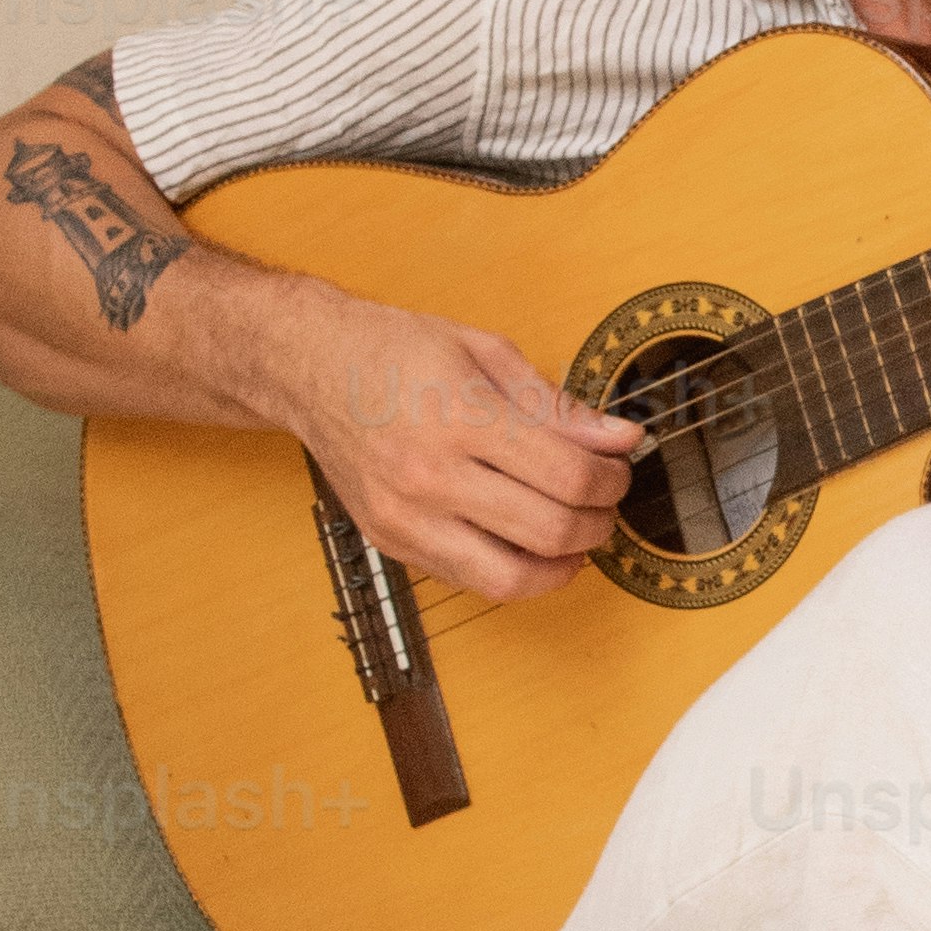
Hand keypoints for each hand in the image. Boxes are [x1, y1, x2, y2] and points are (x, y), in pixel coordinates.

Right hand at [274, 288, 640, 605]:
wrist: (309, 367)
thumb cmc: (395, 351)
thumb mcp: (485, 352)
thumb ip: (556, 405)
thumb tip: (620, 440)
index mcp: (460, 417)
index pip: (567, 475)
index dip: (611, 481)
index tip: (617, 471)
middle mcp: (430, 475)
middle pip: (549, 531)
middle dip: (598, 524)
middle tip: (604, 505)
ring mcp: (406, 516)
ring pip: (511, 578)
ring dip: (562, 565)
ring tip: (574, 537)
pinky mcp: (391, 542)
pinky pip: (470, 580)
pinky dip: (513, 570)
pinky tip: (526, 542)